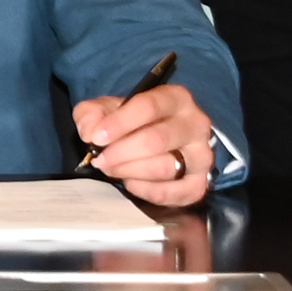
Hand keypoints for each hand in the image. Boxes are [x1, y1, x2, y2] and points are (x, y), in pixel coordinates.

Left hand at [69, 81, 216, 209]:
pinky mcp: (200, 183)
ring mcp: (202, 155)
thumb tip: (90, 132)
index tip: (96, 137)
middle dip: (121, 152)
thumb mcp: (109, 108)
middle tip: (100, 160)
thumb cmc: (134, 121)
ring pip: (165, 168)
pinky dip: (147, 191)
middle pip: (157, 140)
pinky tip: (131, 183)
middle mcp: (196, 124)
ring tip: (112, 169)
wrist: (160, 139)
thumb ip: (92, 113)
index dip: (119, 123)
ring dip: (131, 171)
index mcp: (176, 98)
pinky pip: (174, 193)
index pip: (149, 107)